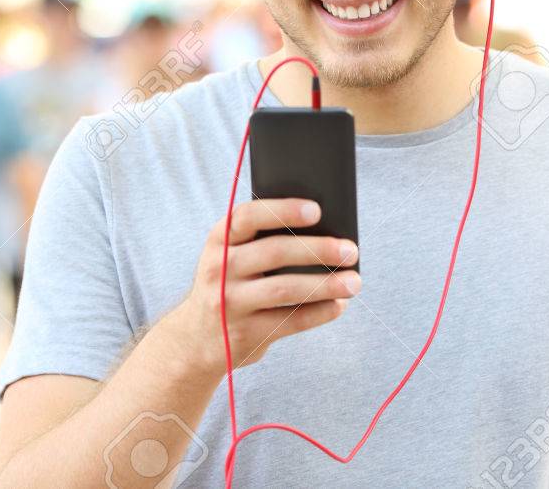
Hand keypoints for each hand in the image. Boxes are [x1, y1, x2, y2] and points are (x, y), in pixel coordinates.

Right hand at [166, 198, 359, 375]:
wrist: (194, 339)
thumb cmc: (230, 284)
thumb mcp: (231, 256)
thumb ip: (262, 240)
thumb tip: (326, 229)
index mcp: (220, 240)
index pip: (248, 217)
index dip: (283, 210)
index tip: (317, 210)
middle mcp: (220, 269)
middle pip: (274, 252)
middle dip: (318, 249)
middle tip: (351, 250)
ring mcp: (229, 303)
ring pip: (284, 289)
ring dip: (324, 284)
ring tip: (354, 282)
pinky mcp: (244, 333)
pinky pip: (288, 321)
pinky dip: (318, 313)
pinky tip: (338, 305)